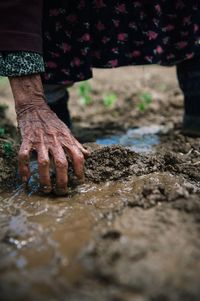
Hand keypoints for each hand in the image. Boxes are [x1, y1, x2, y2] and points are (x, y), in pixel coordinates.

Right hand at [9, 75, 88, 194]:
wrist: (34, 107)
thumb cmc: (52, 122)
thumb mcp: (67, 131)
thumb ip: (76, 144)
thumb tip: (88, 154)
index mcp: (66, 139)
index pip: (77, 156)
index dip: (80, 169)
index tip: (80, 180)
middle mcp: (54, 141)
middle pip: (61, 163)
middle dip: (63, 180)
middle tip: (62, 191)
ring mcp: (40, 141)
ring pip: (44, 163)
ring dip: (45, 178)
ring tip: (47, 189)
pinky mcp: (26, 140)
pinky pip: (24, 156)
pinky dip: (24, 168)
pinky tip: (25, 179)